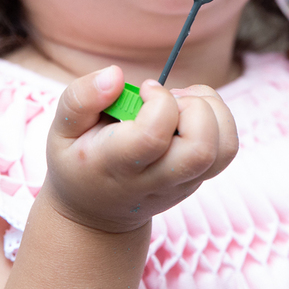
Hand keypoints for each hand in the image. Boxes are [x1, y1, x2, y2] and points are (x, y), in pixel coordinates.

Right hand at [42, 66, 238, 233]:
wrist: (99, 213)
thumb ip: (81, 98)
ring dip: (211, 110)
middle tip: (169, 99)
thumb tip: (116, 75)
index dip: (158, 101)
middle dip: (194, 107)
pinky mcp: (200, 178)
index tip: (144, 90)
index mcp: (117, 166)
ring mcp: (184, 183)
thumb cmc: (79, 160)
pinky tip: (189, 113)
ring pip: (224, 147)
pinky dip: (219, 118)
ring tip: (181, 103)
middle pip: (200, 148)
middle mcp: (157, 180)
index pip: (154, 135)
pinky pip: (228, 146)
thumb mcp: (61, 129)